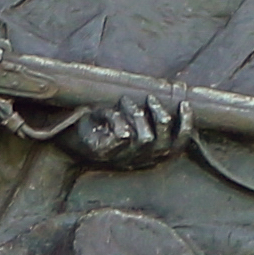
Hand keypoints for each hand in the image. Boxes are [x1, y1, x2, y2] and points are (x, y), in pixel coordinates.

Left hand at [69, 94, 185, 167]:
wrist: (67, 133)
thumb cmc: (102, 122)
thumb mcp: (127, 117)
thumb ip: (148, 112)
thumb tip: (170, 94)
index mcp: (150, 153)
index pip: (177, 146)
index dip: (186, 126)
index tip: (184, 104)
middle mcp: (139, 160)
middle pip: (162, 142)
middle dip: (159, 116)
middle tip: (149, 99)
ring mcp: (121, 160)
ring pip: (144, 138)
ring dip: (136, 114)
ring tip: (125, 101)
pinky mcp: (103, 155)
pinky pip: (121, 136)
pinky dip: (116, 118)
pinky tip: (108, 111)